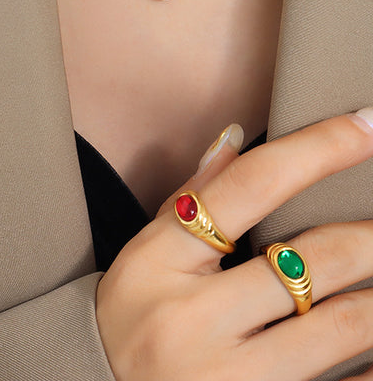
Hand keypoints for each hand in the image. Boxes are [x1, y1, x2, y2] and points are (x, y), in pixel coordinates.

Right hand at [96, 109, 372, 380]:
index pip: (249, 188)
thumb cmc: (130, 315)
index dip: (317, 149)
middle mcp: (193, 320)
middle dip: (369, 235)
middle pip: (310, 260)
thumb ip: (192, 194)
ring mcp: (230, 379)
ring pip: (343, 325)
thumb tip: (236, 137)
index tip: (366, 124)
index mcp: (160, 262)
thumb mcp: (147, 250)